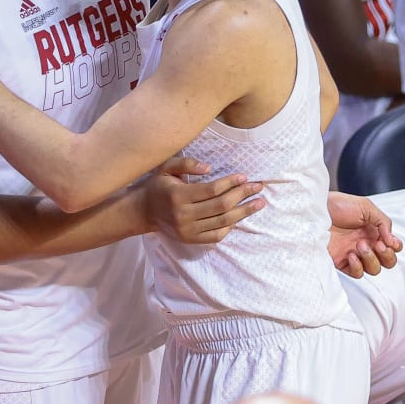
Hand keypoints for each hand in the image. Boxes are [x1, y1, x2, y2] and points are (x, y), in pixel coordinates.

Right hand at [144, 158, 264, 243]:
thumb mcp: (166, 167)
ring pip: (223, 221)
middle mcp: (183, 215)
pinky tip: (240, 216)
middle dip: (242, 195)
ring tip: (259, 203)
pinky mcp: (191, 240)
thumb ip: (186, 163)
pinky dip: (231, 226)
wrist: (145, 211)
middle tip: (258, 186)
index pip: (211, 190)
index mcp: (178, 196)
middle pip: (221, 206)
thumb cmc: (159, 186)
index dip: (230, 183)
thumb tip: (209, 168)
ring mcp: (188, 230)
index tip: (244, 176)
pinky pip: (217, 235)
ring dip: (244, 212)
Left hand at [327, 191, 402, 277]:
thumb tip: (392, 241)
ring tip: (359, 245)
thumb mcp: (365, 207)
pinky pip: (357, 273)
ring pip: (374, 269)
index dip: (395, 247)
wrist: (315, 210)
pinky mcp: (341, 262)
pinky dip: (358, 266)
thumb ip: (383, 221)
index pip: (393, 247)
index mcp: (373, 231)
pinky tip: (351, 255)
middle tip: (377, 244)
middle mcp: (365, 243)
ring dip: (371, 259)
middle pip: (387, 261)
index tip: (388, 240)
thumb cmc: (337, 205)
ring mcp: (354, 253)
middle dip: (386, 255)